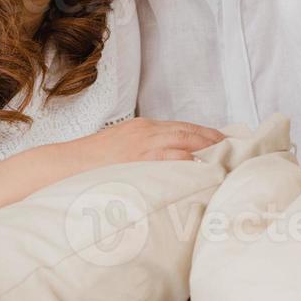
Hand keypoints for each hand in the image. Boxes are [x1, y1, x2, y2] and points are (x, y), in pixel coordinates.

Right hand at [73, 118, 225, 167]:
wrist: (62, 166)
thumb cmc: (89, 166)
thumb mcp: (120, 150)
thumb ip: (143, 154)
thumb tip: (167, 167)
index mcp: (143, 128)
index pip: (183, 128)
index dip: (206, 135)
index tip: (225, 142)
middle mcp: (146, 133)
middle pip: (190, 133)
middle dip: (215, 141)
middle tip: (238, 151)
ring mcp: (143, 146)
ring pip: (185, 144)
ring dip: (209, 152)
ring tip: (229, 162)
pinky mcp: (139, 159)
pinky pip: (172, 160)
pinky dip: (191, 164)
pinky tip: (206, 172)